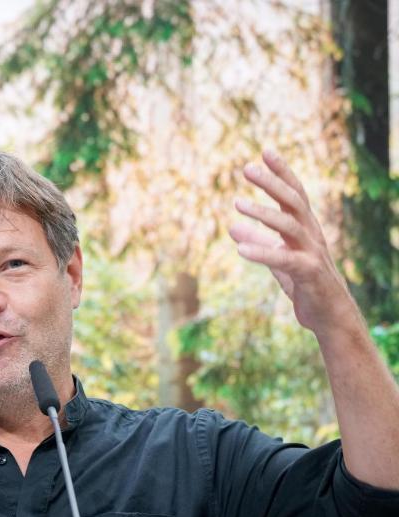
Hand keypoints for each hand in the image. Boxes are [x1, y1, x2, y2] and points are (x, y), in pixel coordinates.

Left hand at [229, 149, 354, 334]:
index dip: (282, 172)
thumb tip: (232, 226)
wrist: (330, 317)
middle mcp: (311, 235)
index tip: (265, 151)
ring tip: (237, 204)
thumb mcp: (278, 260)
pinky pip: (284, 260)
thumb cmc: (306, 285)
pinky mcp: (309, 274)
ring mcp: (312, 253)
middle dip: (271, 183)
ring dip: (262, 213)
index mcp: (305, 228)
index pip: (295, 193)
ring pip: (289, 225)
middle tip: (247, 168)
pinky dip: (262, 252)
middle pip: (293, 201)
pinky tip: (240, 248)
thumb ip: (258, 241)